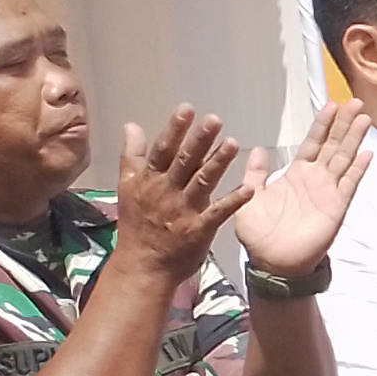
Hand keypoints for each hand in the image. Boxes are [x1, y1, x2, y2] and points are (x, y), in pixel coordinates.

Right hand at [110, 109, 257, 283]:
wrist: (142, 265)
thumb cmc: (137, 225)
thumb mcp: (127, 187)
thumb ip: (132, 156)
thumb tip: (131, 125)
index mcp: (150, 180)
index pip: (163, 149)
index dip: (175, 129)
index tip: (187, 109)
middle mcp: (166, 191)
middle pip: (184, 161)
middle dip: (199, 140)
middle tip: (214, 119)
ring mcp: (183, 210)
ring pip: (202, 182)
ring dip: (218, 163)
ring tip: (233, 143)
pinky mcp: (199, 229)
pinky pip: (219, 213)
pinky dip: (233, 201)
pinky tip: (249, 188)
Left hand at [232, 102, 369, 278]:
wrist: (272, 262)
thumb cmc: (260, 234)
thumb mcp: (249, 197)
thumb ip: (255, 174)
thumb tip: (256, 149)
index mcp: (296, 175)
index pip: (313, 143)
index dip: (323, 125)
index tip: (332, 105)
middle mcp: (316, 179)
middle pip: (334, 145)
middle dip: (344, 124)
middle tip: (355, 102)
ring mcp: (328, 192)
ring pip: (344, 159)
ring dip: (354, 139)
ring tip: (364, 118)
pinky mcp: (336, 206)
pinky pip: (349, 184)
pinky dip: (358, 170)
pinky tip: (368, 154)